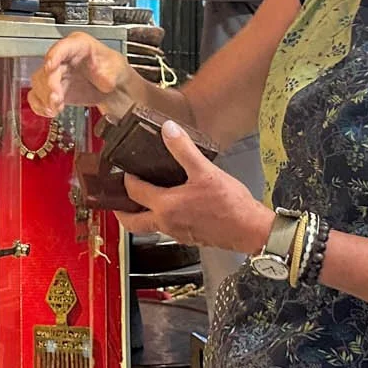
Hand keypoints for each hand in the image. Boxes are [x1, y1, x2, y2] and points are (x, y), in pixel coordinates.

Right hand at [28, 32, 134, 118]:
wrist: (112, 89)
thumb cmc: (114, 72)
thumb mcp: (116, 67)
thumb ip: (107, 69)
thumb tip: (99, 72)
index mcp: (79, 45)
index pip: (63, 47)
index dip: (54, 56)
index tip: (50, 67)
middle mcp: (64, 57)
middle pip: (47, 68)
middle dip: (50, 85)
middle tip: (57, 98)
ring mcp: (56, 72)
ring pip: (39, 82)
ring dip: (45, 97)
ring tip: (56, 107)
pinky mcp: (53, 88)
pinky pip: (36, 95)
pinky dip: (40, 105)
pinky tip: (49, 110)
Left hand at [119, 120, 268, 253]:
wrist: (250, 230)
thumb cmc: (230, 205)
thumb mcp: (205, 171)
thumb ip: (184, 149)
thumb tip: (168, 129)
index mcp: (166, 206)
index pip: (134, 192)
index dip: (127, 179)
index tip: (126, 170)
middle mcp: (167, 223)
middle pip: (133, 222)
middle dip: (122, 211)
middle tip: (117, 200)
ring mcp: (177, 233)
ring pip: (149, 228)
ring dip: (141, 216)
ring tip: (142, 201)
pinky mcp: (190, 238)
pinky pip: (166, 230)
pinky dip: (160, 220)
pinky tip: (171, 207)